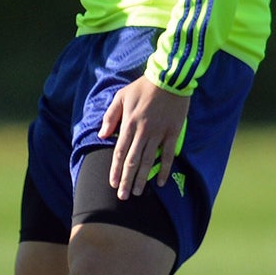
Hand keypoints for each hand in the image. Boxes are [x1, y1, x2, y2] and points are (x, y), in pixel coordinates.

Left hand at [97, 76, 190, 200]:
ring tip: (139, 193)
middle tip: (124, 196)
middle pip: (132, 161)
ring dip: (143, 178)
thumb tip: (102, 135)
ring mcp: (158, 133)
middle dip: (127, 180)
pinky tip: (161, 181)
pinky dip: (165, 169)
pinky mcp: (173, 132)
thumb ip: (110, 116)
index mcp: (128, 124)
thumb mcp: (121, 96)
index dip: (116, 170)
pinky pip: (168, 155)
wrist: (169, 78)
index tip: (113, 183)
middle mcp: (142, 132)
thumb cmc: (143, 87)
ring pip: (149, 161)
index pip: (120, 152)